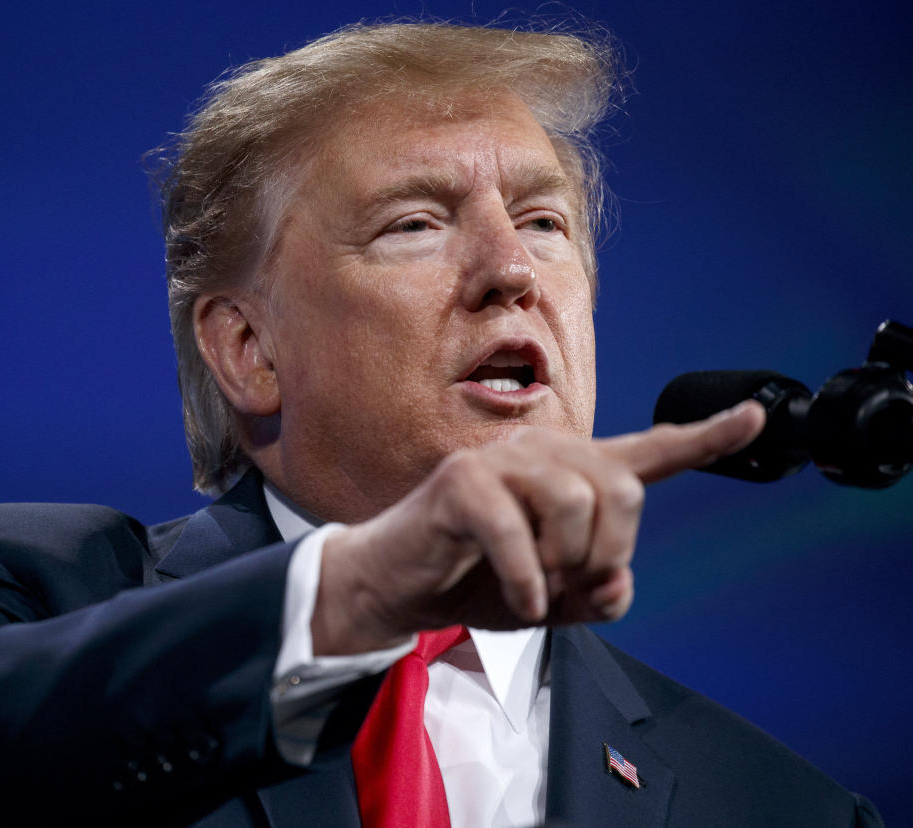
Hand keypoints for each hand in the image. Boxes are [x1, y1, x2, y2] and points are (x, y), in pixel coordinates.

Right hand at [311, 401, 764, 654]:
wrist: (398, 585)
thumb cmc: (476, 578)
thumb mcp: (553, 599)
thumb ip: (597, 591)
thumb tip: (618, 582)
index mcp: (571, 474)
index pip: (648, 450)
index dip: (706, 438)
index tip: (755, 419)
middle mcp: (543, 453)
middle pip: (623, 489)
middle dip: (609, 551)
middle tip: (569, 585)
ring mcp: (501, 461)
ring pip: (578, 504)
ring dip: (564, 567)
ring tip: (536, 588)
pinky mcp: (462, 483)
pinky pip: (520, 532)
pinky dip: (527, 580)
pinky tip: (518, 599)